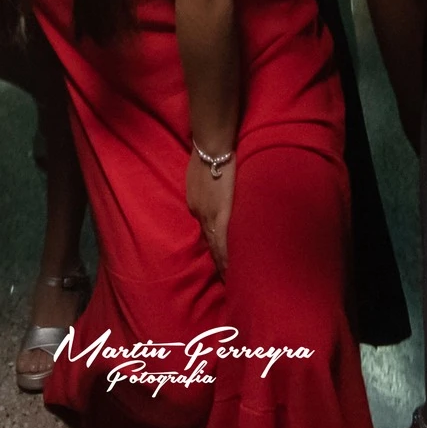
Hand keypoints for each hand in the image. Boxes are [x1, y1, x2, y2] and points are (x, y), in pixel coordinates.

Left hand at [185, 152, 234, 275]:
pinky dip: (226, 258)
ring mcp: (209, 216)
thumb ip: (206, 187)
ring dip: (222, 264)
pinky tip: (231, 272)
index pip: (205, 230)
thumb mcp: (201, 174)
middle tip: (225, 280)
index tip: (218, 259)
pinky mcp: (222, 214)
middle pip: (209, 243)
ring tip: (230, 281)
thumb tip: (214, 192)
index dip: (212, 245)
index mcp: (195, 204)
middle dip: (217, 261)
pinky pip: (223, 242)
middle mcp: (199, 214)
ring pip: (215, 247)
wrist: (212, 146)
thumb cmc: (208, 152)